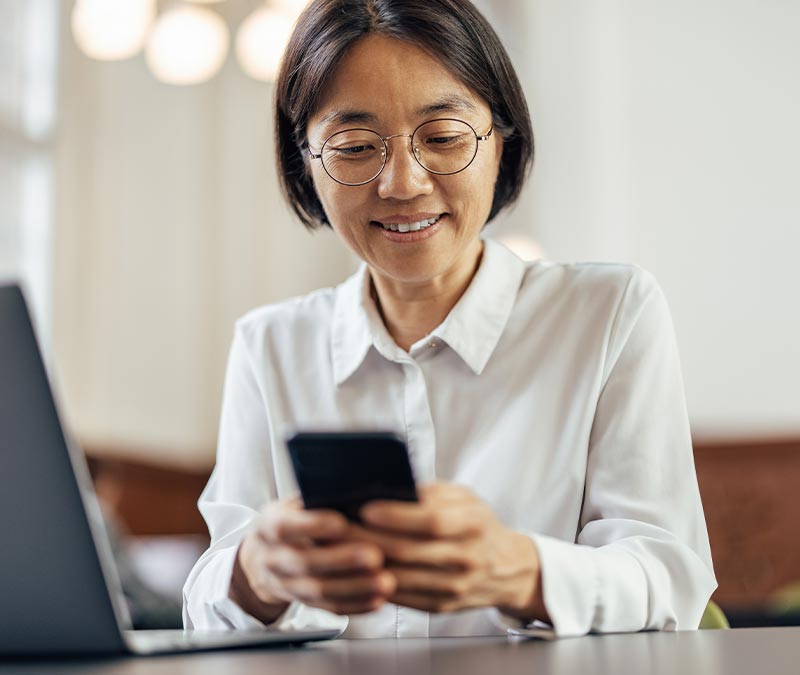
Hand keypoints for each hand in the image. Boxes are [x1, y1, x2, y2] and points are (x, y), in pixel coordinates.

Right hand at [230, 499, 396, 620]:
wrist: (263, 556)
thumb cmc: (293, 518)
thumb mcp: (295, 503)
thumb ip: (318, 498)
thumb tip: (357, 487)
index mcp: (268, 525)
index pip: (285, 527)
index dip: (312, 525)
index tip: (341, 522)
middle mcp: (272, 558)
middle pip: (305, 562)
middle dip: (343, 560)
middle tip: (376, 556)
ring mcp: (285, 585)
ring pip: (319, 590)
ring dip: (356, 587)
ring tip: (386, 581)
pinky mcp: (303, 603)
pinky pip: (330, 607)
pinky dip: (356, 604)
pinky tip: (379, 598)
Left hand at [352, 483, 547, 619]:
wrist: (507, 568)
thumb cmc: (478, 525)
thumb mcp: (465, 498)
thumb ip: (432, 492)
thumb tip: (389, 487)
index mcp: (473, 524)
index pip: (432, 521)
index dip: (396, 515)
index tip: (365, 508)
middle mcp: (467, 558)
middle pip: (408, 550)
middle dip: (367, 538)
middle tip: (337, 528)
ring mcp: (455, 586)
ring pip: (400, 577)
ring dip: (363, 564)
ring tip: (337, 548)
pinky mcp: (442, 607)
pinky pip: (402, 597)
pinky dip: (375, 583)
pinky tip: (355, 570)